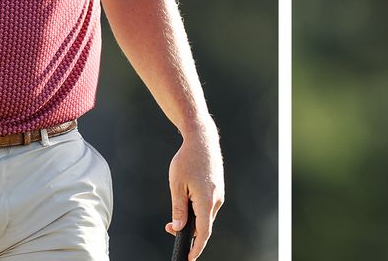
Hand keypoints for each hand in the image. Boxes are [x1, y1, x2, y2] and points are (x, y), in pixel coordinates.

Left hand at [166, 128, 224, 259]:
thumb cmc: (187, 160)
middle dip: (188, 231)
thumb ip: (178, 209)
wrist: (203, 140)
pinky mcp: (218, 189)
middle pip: (204, 225)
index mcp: (206, 201)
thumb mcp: (177, 185)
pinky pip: (208, 206)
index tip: (189, 257)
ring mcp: (219, 194)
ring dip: (192, 219)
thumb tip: (177, 228)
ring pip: (205, 215)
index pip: (203, 233)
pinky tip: (187, 200)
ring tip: (176, 210)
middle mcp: (216, 200)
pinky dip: (197, 209)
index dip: (196, 248)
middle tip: (169, 227)